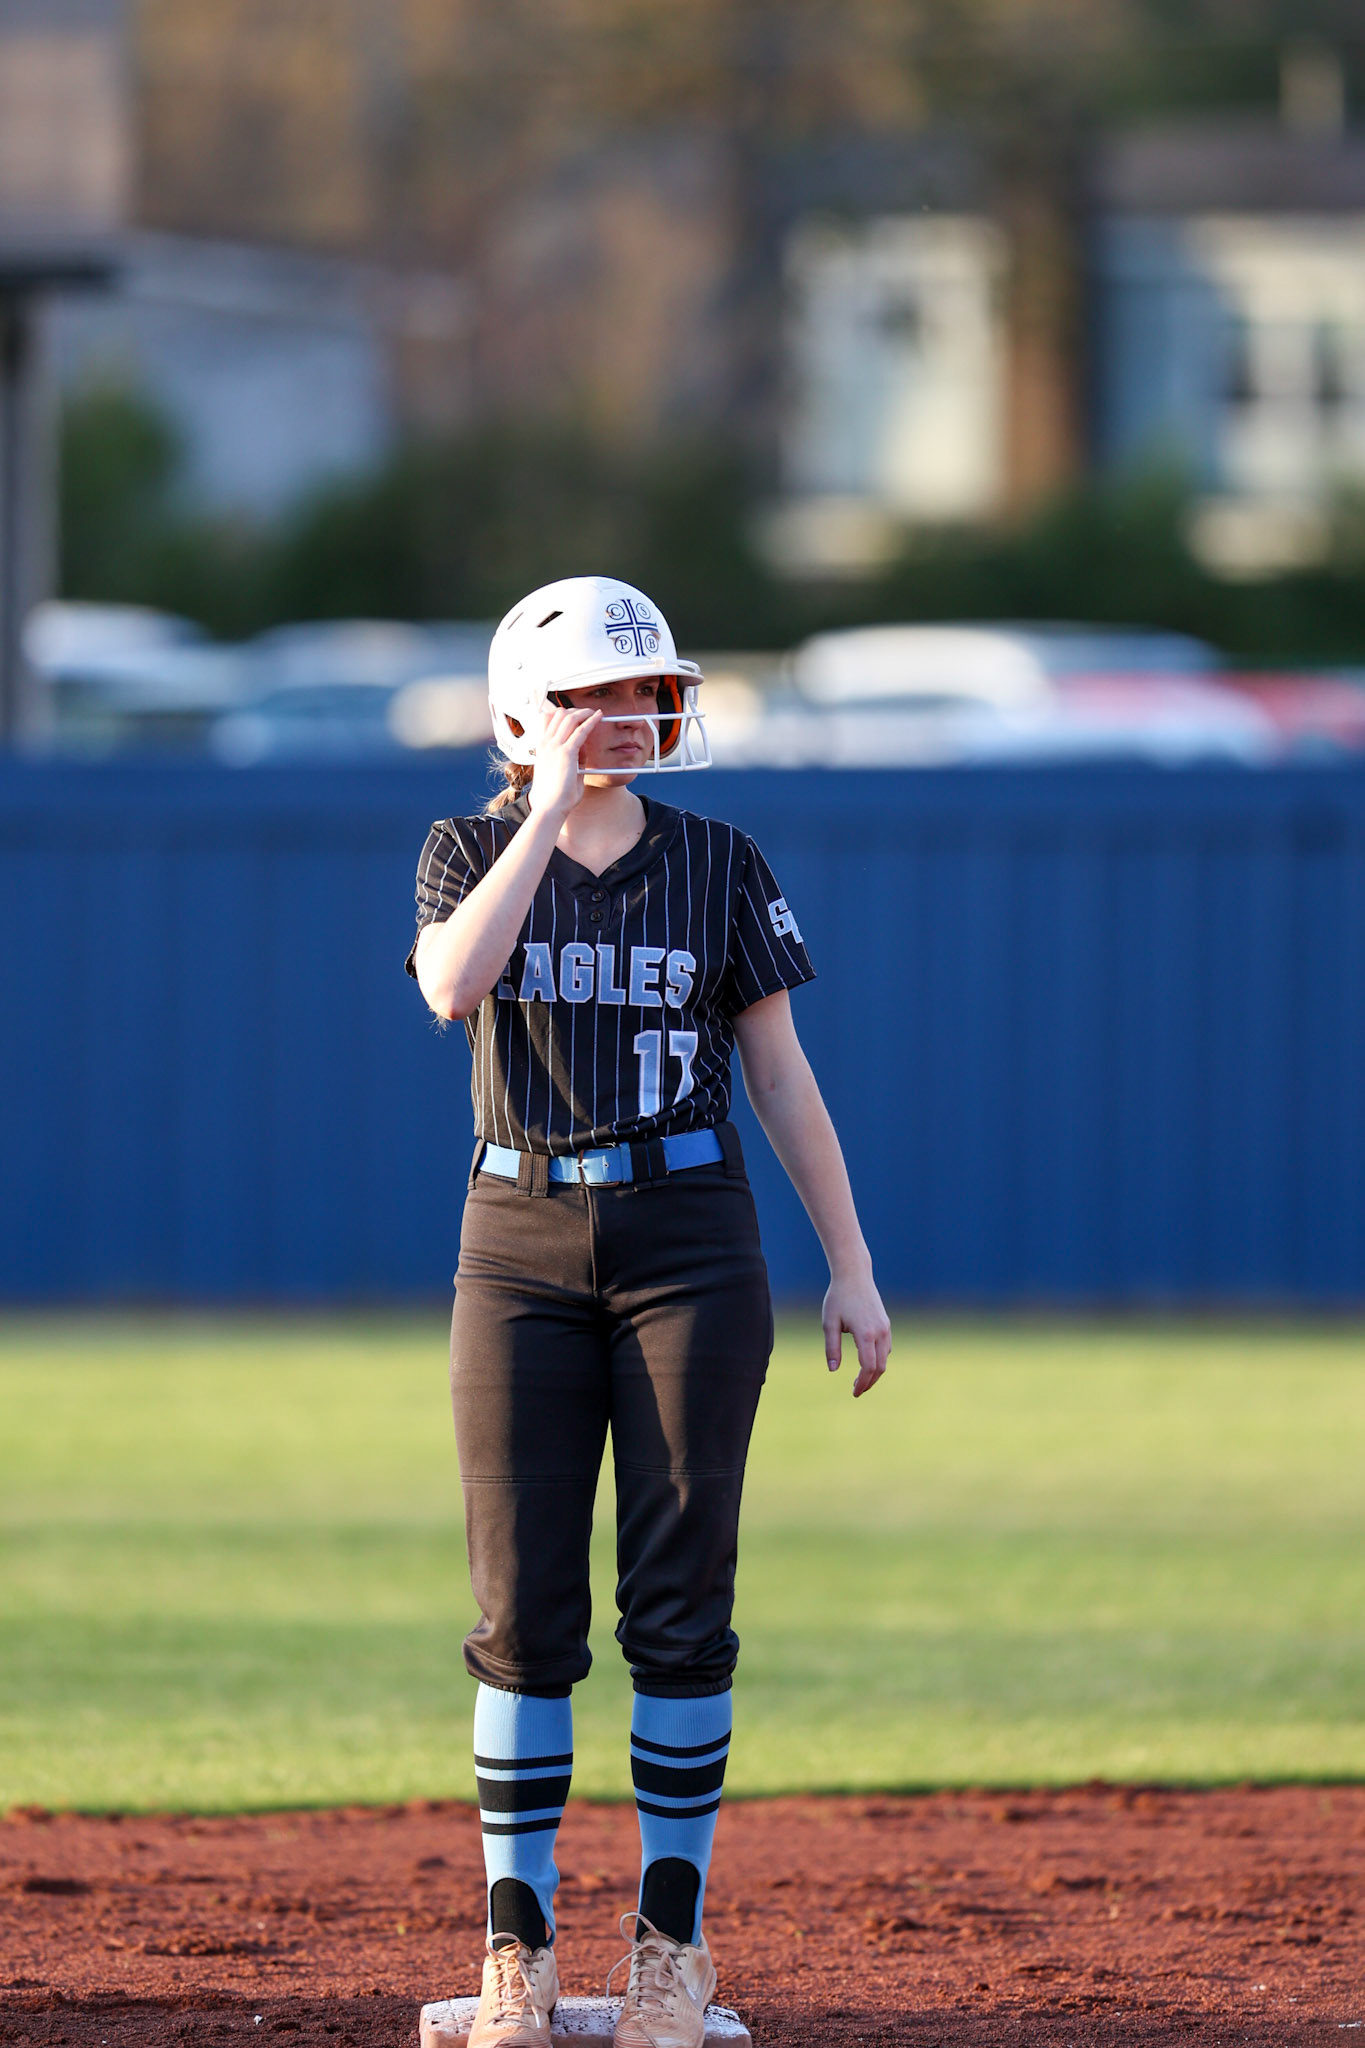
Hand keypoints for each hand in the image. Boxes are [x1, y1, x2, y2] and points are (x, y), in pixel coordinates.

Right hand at [528, 704, 602, 817]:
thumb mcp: (560, 772)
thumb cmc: (554, 795)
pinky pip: (581, 730)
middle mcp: (546, 744)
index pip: (548, 719)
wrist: (549, 807)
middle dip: (574, 710)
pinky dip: (591, 721)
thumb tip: (583, 751)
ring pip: (569, 718)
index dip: (562, 713)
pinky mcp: (566, 753)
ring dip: (583, 712)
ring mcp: (554, 747)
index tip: (576, 714)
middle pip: (559, 714)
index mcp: (541, 747)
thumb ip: (572, 760)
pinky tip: (599, 717)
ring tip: (594, 713)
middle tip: (587, 712)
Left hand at [822, 1270, 890, 1396]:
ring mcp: (885, 1327)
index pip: (868, 1366)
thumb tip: (833, 1370)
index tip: (854, 1393)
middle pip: (880, 1366)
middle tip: (856, 1391)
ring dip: (874, 1372)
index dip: (862, 1383)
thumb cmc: (838, 1298)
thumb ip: (831, 1347)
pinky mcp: (885, 1324)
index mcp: (865, 1333)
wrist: (854, 1275)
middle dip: (869, 1382)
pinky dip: (878, 1359)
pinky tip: (866, 1362)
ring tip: (860, 1379)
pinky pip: (886, 1348)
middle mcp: (879, 1332)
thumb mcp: (829, 1323)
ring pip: (885, 1358)